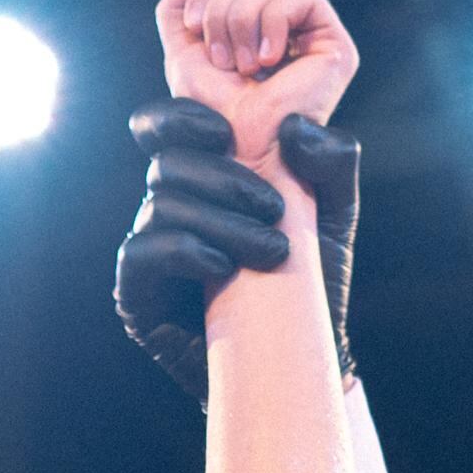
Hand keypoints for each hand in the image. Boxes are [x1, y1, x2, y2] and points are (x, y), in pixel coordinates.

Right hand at [112, 99, 359, 402]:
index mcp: (202, 177)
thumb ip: (331, 160)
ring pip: (162, 205)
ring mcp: (149, 252)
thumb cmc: (313, 280)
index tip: (226, 133)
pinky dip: (186, 252)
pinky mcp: (138, 295)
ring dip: (221, 223)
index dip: (180, 118)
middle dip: (224, 179)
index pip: (164, 127)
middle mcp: (167, 208)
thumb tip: (293, 126)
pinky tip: (224, 269)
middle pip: (168, 163)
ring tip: (272, 253)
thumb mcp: (334, 212)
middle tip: (275, 208)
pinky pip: (142, 253)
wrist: (302, 355)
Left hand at [155, 0, 359, 170]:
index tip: (195, 31)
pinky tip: (268, 61)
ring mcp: (312, 35)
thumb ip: (180, 5)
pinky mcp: (335, 46)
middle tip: (222, 58)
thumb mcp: (183, 52)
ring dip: (244, 19)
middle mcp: (286, 26)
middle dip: (223, 9)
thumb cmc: (213, 115)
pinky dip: (274, 22)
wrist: (237, 152)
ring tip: (245, 66)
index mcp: (253, 25)